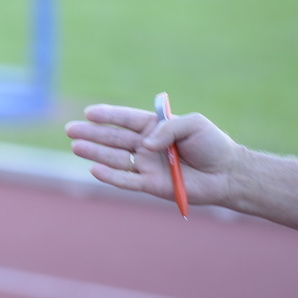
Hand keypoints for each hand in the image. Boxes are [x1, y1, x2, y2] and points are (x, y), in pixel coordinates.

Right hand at [65, 104, 240, 207]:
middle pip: (113, 139)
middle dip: (91, 134)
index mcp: (154, 127)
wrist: (227, 173)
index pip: (125, 119)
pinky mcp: (151, 185)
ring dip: (95, 153)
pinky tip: (94, 169)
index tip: (89, 113)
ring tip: (76, 147)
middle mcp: (146, 146)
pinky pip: (126, 180)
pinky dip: (110, 176)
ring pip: (115, 159)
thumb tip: (144, 144)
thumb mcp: (193, 123)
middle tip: (70, 130)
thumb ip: (167, 128)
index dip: (107, 116)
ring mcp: (147, 166)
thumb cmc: (212, 144)